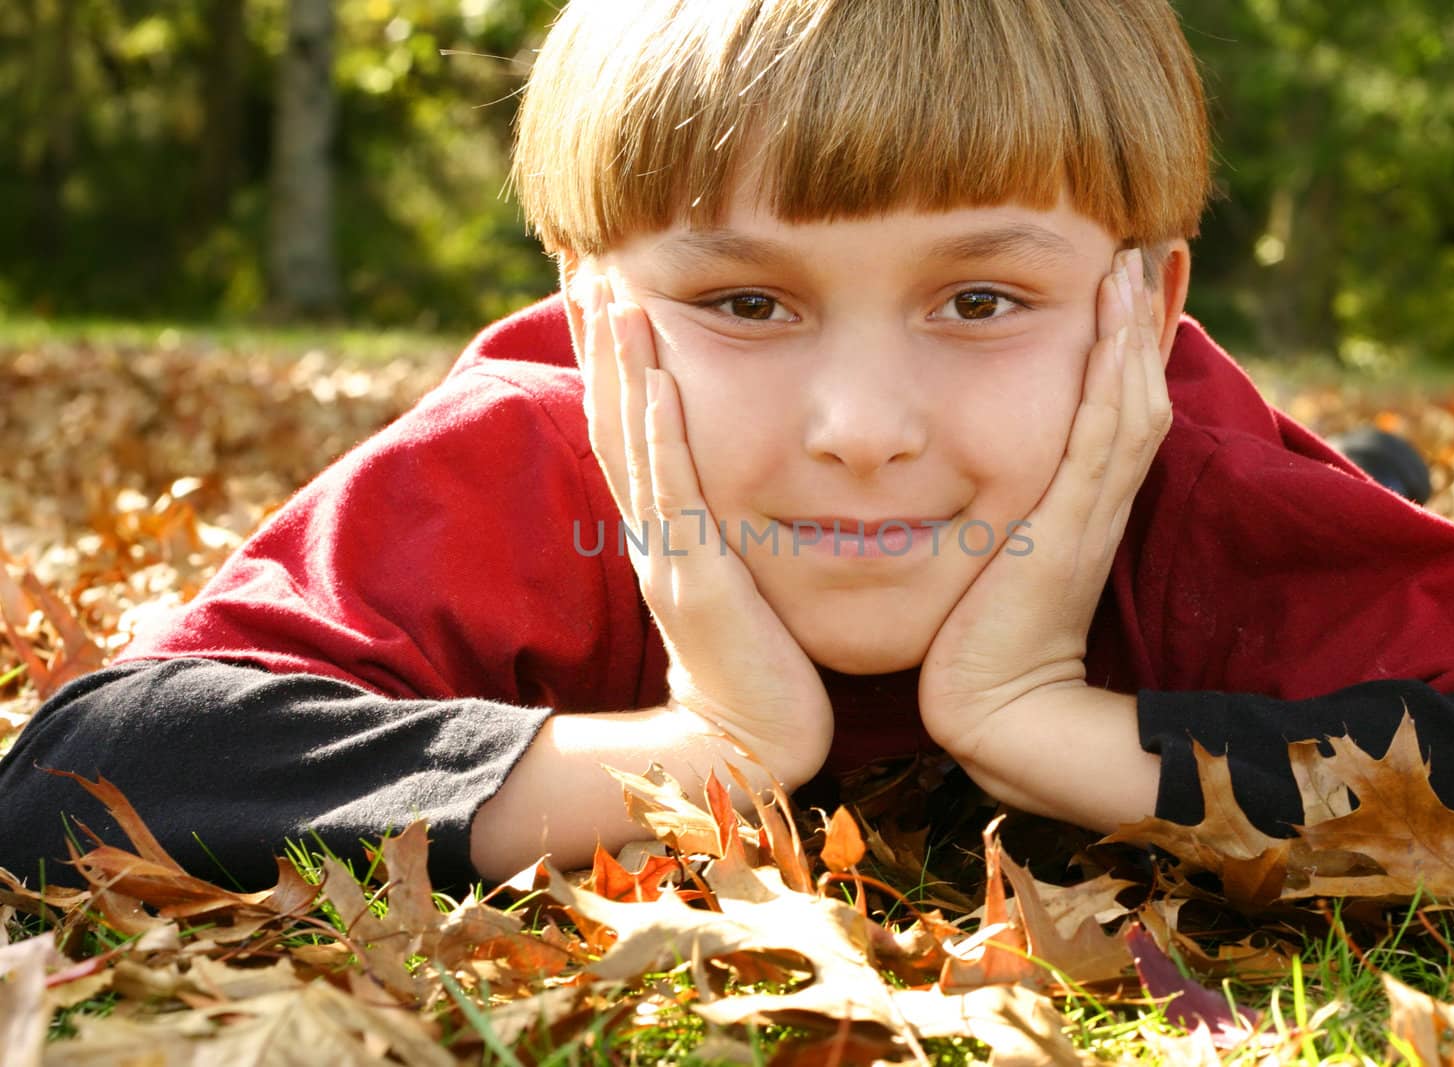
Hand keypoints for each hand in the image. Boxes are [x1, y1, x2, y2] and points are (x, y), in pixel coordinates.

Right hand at [575, 271, 834, 786]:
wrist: (757, 742)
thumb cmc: (764, 659)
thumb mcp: (738, 571)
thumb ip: (727, 519)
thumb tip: (748, 467)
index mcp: (662, 523)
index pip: (625, 420)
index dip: (607, 353)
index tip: (602, 283)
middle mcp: (651, 529)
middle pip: (611, 416)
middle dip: (597, 339)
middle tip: (582, 259)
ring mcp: (667, 553)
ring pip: (631, 443)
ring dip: (618, 365)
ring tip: (610, 291)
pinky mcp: (696, 582)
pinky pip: (675, 494)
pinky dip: (662, 434)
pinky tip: (656, 377)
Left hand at [918, 248, 1171, 766]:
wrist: (993, 706)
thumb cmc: (982, 635)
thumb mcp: (1000, 553)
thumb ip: (1006, 509)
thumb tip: (977, 468)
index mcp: (1086, 501)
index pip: (1118, 404)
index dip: (1126, 341)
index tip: (1119, 276)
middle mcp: (1100, 499)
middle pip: (1139, 389)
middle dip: (1140, 316)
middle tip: (1143, 243)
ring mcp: (1092, 512)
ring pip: (1130, 402)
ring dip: (1133, 330)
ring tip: (1131, 260)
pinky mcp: (1070, 528)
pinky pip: (1103, 440)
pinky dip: (1115, 382)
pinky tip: (1115, 331)